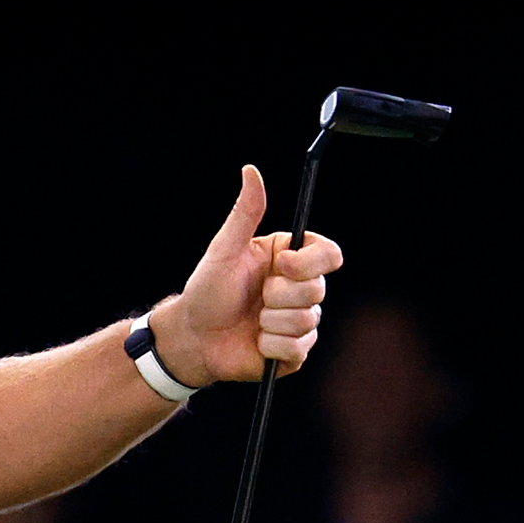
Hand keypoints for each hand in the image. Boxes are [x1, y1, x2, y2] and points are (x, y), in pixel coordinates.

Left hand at [150, 166, 343, 385]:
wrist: (194, 337)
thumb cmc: (207, 290)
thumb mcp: (224, 249)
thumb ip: (245, 212)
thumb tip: (251, 171)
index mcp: (290, 259)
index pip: (328, 254)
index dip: (308, 263)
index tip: (280, 266)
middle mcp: (301, 289)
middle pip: (317, 289)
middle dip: (278, 295)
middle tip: (255, 297)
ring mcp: (301, 321)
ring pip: (306, 320)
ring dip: (270, 322)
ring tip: (251, 321)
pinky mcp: (295, 352)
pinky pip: (297, 348)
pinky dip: (271, 346)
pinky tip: (256, 342)